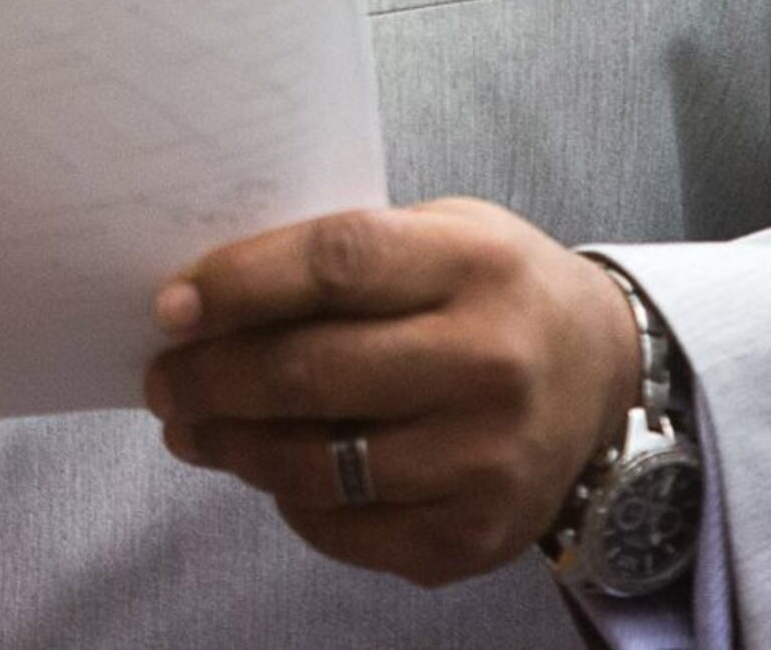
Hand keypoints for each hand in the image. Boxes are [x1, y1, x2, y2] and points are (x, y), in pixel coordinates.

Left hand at [144, 198, 642, 589]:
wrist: (604, 376)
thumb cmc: (496, 292)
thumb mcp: (443, 235)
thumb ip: (348, 257)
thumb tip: (213, 296)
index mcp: (473, 266)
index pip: (334, 265)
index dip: (239, 285)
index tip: (171, 305)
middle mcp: (486, 364)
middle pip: (310, 372)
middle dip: (211, 377)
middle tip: (165, 377)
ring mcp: (483, 460)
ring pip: (315, 463)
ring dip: (232, 445)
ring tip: (192, 427)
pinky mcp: (472, 534)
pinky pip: (344, 527)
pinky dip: (290, 499)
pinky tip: (268, 470)